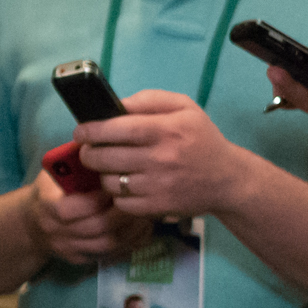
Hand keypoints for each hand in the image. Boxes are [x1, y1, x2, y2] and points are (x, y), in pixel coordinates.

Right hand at [25, 162, 151, 263]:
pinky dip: (131, 243)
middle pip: (96, 228)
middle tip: (141, 198)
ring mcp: (69, 249)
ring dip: (131, 229)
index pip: (71, 209)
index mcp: (46, 206)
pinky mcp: (82, 260)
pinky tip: (142, 229)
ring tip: (147, 213)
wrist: (33, 225)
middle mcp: (56, 232)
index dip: (97, 199)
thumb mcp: (55, 171)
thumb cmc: (51, 190)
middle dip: (122, 213)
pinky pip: (112, 255)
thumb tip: (104, 139)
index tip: (114, 185)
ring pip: (107, 245)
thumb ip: (76, 162)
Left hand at [74, 92, 252, 218]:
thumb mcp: (184, 107)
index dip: (92, 130)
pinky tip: (124, 185)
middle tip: (88, 150)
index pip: (118, 129)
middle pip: (107, 157)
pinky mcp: (158, 207)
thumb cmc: (201, 139)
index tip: (80, 131)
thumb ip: (149, 100)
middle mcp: (163, 158)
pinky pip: (122, 203)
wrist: (227, 179)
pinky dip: (117, 195)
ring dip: (102, 175)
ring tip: (109, 168)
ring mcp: (160, 186)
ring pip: (110, 182)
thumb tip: (116, 105)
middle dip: (88, 154)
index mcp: (167, 129)